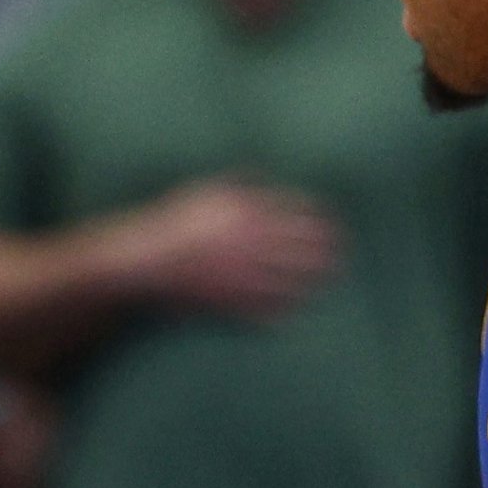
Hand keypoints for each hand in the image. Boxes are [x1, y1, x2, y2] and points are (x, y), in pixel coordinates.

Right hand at [94, 181, 337, 319]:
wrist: (143, 262)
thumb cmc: (172, 221)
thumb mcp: (204, 190)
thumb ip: (239, 183)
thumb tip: (265, 178)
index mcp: (246, 213)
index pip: (297, 211)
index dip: (320, 217)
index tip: (333, 221)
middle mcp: (250, 245)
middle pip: (302, 246)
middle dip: (328, 249)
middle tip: (343, 250)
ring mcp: (242, 276)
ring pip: (292, 279)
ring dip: (315, 279)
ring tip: (328, 279)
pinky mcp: (231, 303)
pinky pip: (267, 309)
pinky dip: (285, 310)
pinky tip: (297, 307)